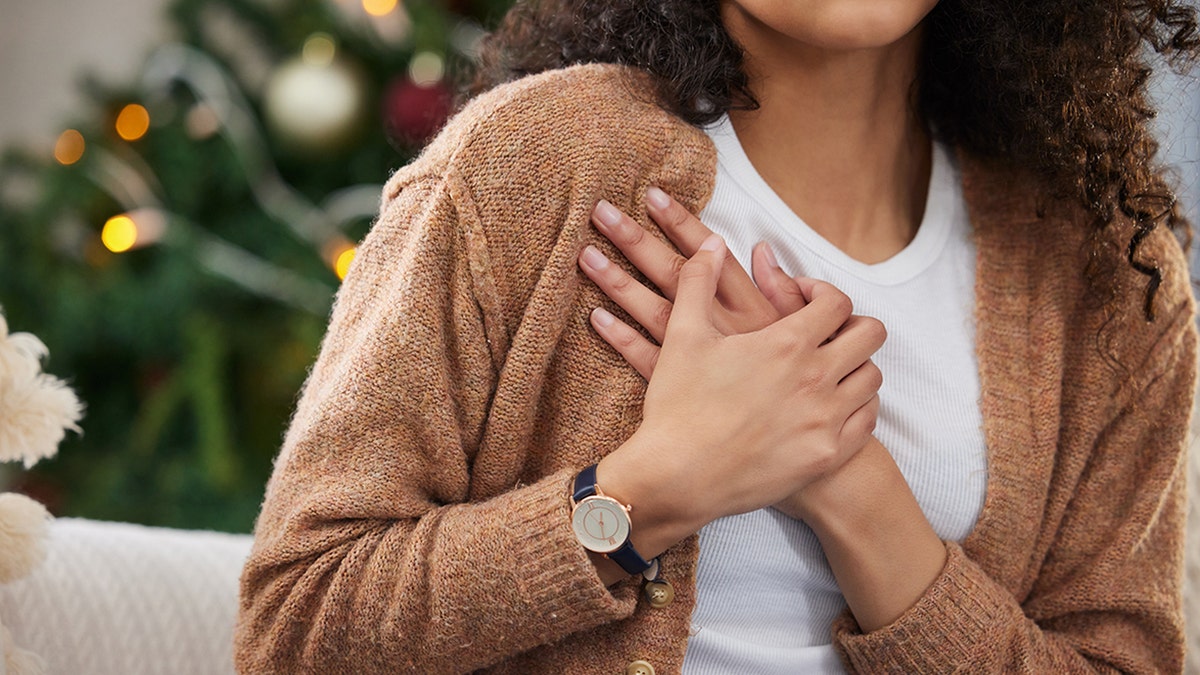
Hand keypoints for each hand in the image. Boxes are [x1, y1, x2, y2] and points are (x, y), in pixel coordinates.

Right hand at [580, 189, 884, 533]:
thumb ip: (698, 281)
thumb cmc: (678, 405)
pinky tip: (831, 407)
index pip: (837, 303)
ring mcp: (826, 420)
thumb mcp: (683, 335)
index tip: (806, 301)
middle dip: (851, 326)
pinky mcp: (827, 455)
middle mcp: (817, 378)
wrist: (676, 477)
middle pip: (870, 336)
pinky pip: (866, 422)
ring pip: (871, 379)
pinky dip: (856, 409)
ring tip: (827, 370)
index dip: (824, 294)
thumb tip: (711, 244)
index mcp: (786, 343)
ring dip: (854, 368)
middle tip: (826, 334)